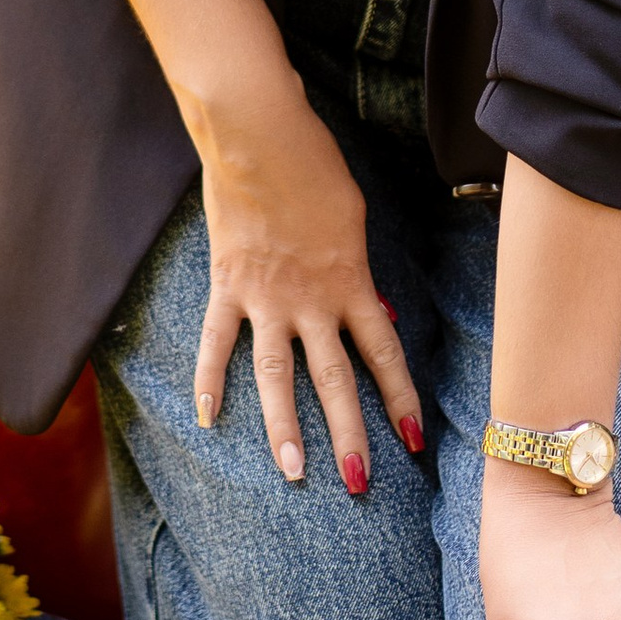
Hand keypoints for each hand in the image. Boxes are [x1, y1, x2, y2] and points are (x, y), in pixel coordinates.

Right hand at [191, 69, 424, 492]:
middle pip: (334, 380)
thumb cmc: (314, 166)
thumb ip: (355, 269)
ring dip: (284, 428)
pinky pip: (216, 341)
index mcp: (351, 281)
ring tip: (292, 473)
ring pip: (276, 376)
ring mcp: (266, 297)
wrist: (260, 136)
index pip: (383, 354)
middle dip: (348, 435)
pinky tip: (207, 418)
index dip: (400, 399)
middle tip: (358, 483)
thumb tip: (368, 309)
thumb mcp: (352, 217)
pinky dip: (209, 379)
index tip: (413, 440)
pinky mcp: (227, 284)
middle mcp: (311, 301)